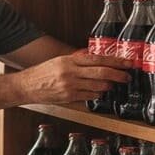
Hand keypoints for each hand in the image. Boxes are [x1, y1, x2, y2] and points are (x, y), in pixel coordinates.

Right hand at [11, 50, 132, 104]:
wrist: (26, 86)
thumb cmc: (42, 73)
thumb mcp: (59, 61)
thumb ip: (77, 59)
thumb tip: (94, 56)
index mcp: (69, 61)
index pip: (97, 59)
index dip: (115, 61)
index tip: (127, 62)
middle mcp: (70, 73)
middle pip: (101, 73)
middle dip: (118, 75)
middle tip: (128, 76)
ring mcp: (70, 86)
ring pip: (98, 86)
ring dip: (108, 86)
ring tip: (113, 84)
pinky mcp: (69, 98)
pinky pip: (90, 96)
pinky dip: (97, 94)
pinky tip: (99, 91)